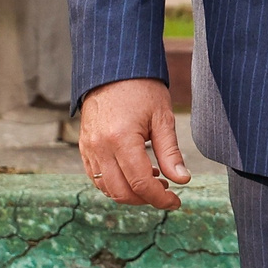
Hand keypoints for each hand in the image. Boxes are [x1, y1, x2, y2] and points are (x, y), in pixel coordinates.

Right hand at [77, 78, 191, 208]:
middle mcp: (100, 147)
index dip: (160, 198)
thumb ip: (170, 152)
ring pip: (107, 188)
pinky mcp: (84, 146)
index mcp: (121, 139)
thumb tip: (182, 180)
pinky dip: (115, 183)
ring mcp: (88, 147)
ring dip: (130, 193)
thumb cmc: (141, 88)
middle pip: (122, 192)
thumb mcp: (162, 117)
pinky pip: (96, 177)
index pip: (141, 183)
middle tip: (166, 192)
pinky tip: (133, 173)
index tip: (176, 201)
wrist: (113, 67)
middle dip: (146, 199)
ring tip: (153, 180)